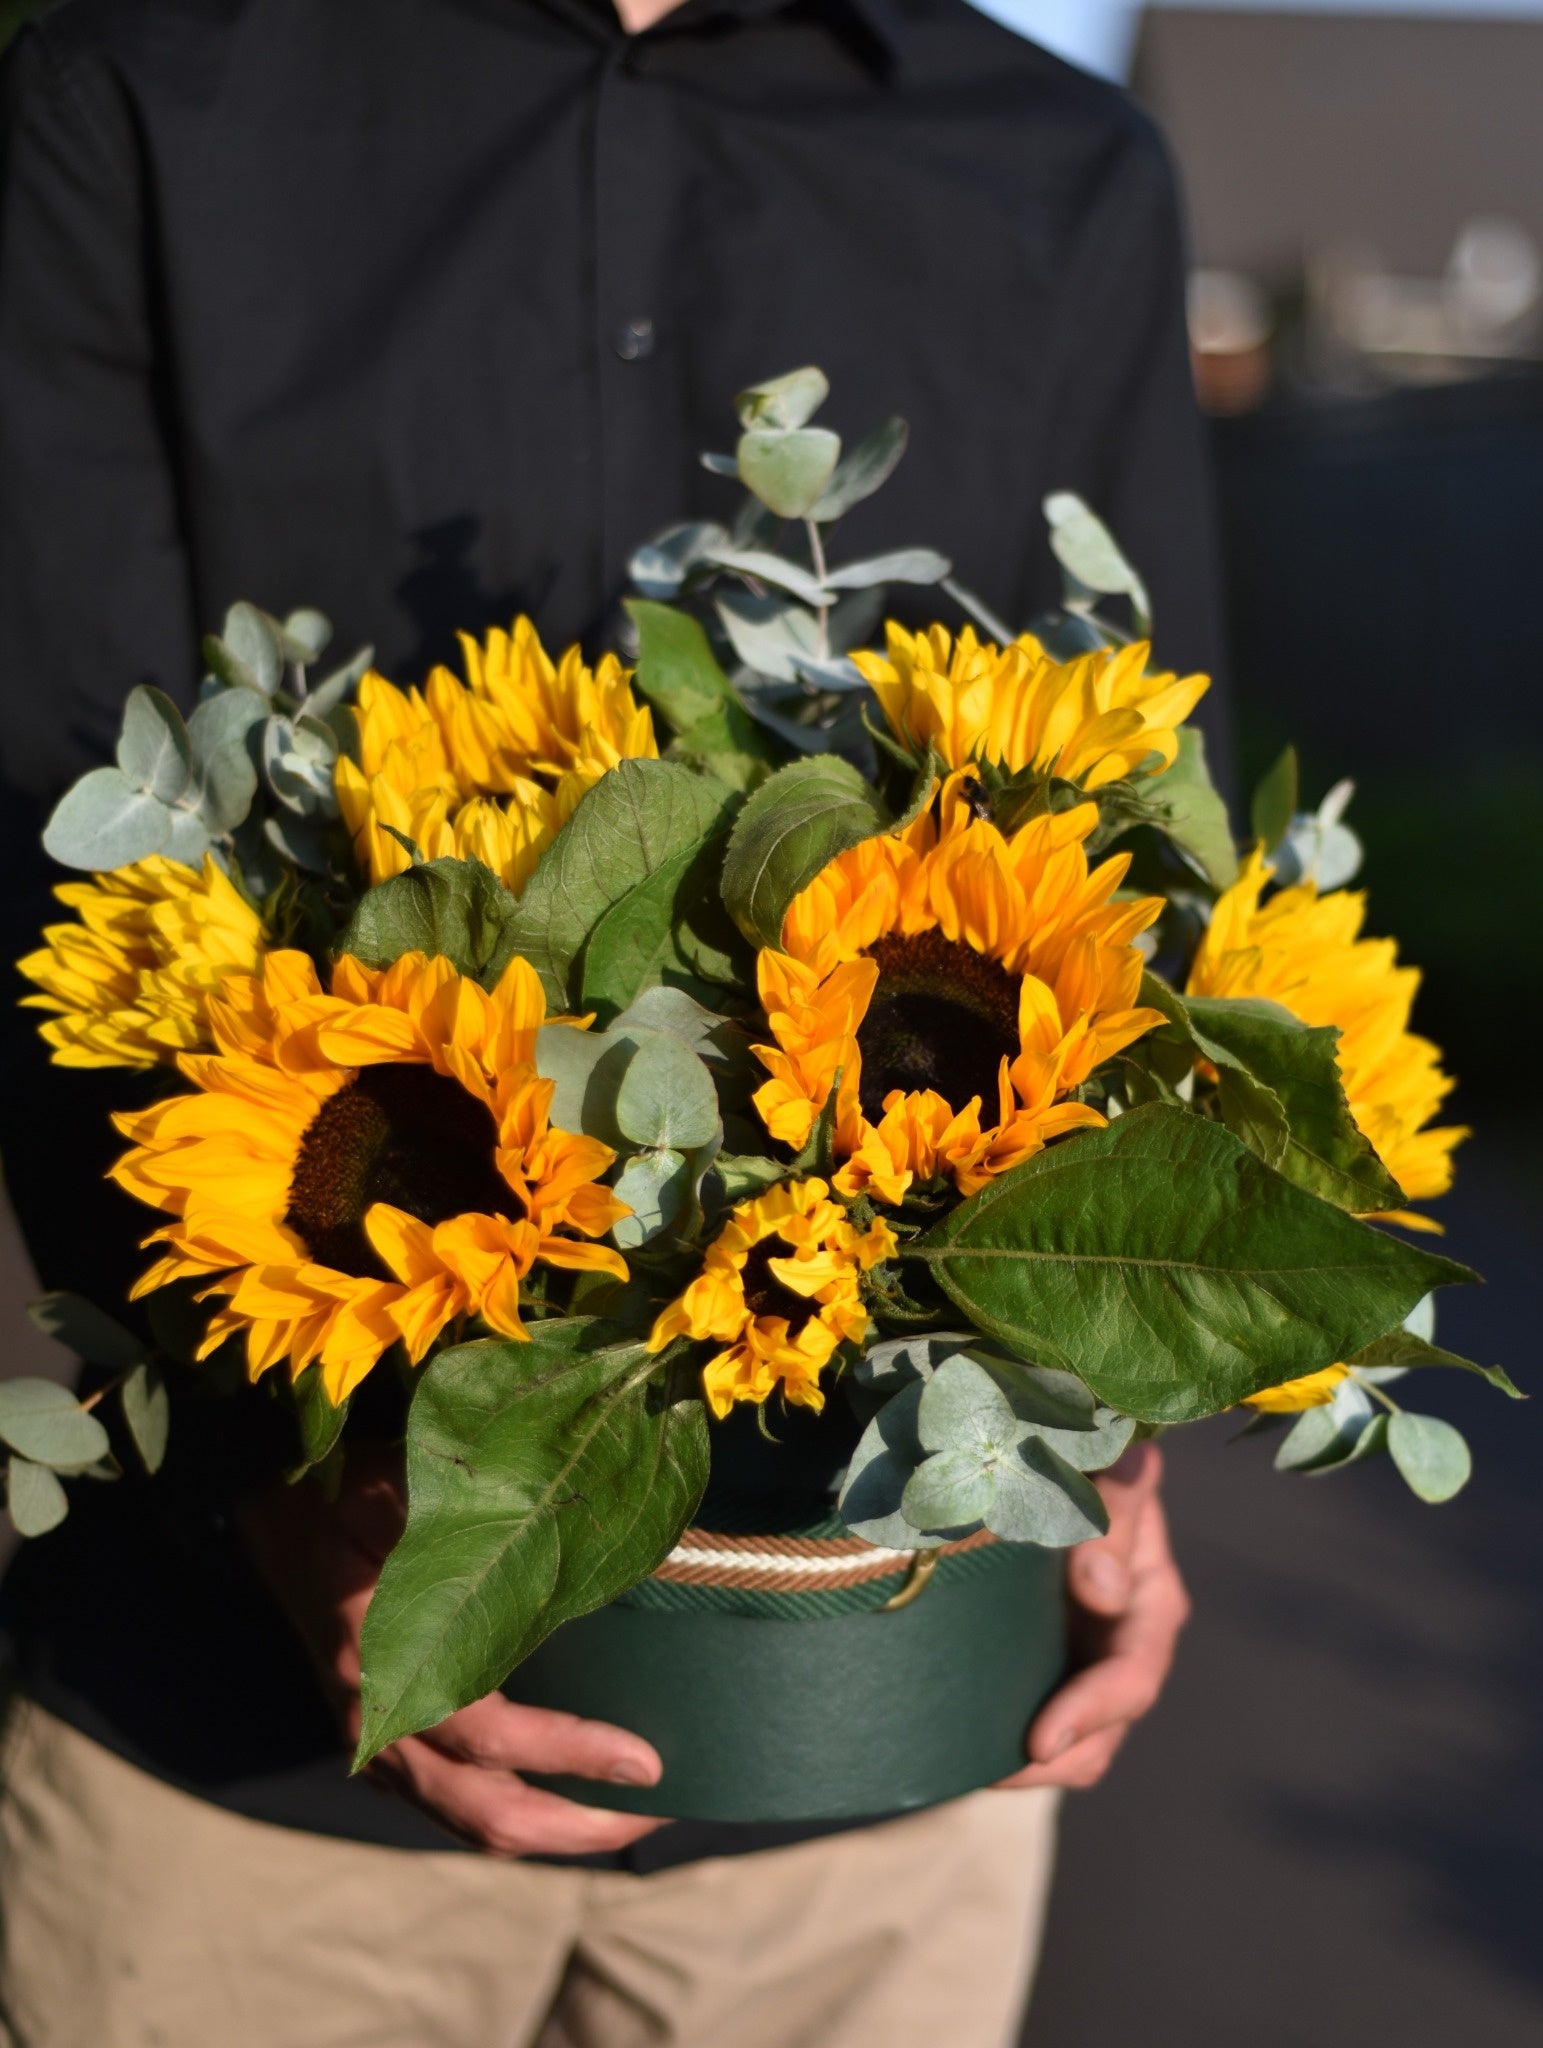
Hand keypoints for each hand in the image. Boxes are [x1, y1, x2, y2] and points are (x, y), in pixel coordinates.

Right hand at [233, 1447, 667, 1856]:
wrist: (277, 1514)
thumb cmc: (351, 1490)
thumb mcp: (404, 1489)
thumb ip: (473, 1522)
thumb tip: (578, 1536)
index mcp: (382, 1663)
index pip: (489, 1736)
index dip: (571, 1753)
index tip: (648, 1761)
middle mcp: (377, 1722)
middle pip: (485, 1812)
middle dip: (579, 1824)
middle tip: (660, 1808)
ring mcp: (376, 1741)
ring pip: (470, 1820)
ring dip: (555, 1829)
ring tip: (631, 1812)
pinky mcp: (384, 1741)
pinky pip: (454, 1803)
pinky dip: (517, 1810)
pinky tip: (572, 1792)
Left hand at [999, 1441, 1189, 1791]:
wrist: (1033, 1469)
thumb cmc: (1071, 1469)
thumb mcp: (1097, 1481)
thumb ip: (1113, 1500)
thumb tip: (1121, 1527)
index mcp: (1149, 1600)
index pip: (1132, 1675)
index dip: (1092, 1709)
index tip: (1041, 1739)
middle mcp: (1126, 1645)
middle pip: (1104, 1730)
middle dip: (1056, 1758)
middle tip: (998, 1773)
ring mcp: (1087, 1666)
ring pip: (1072, 1747)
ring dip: (1025, 1765)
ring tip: (972, 1769)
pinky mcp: (1048, 1672)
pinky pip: (1032, 1726)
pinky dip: (1001, 1744)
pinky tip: (958, 1749)